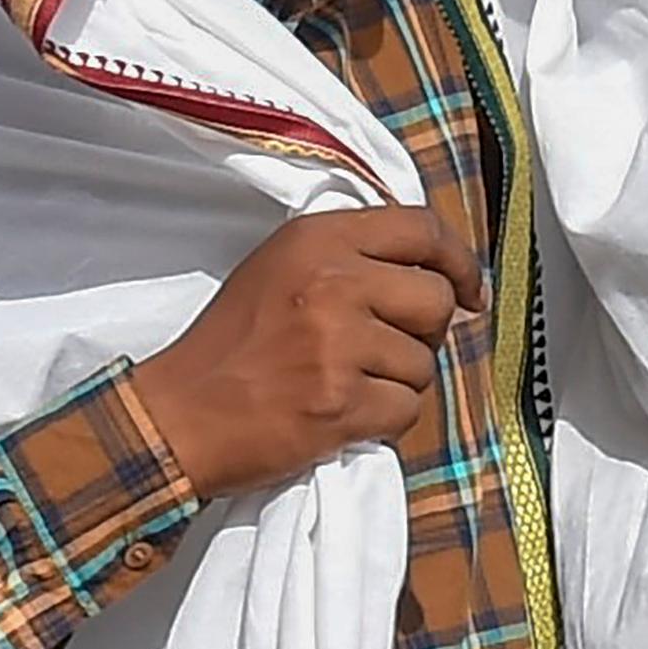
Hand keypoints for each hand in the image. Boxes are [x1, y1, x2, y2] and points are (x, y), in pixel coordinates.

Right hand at [127, 206, 485, 497]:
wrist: (179, 415)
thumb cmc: (229, 346)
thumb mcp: (279, 270)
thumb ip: (351, 260)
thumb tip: (445, 284)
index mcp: (315, 239)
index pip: (421, 228)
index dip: (458, 261)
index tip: (469, 290)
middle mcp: (331, 281)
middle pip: (435, 299)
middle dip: (422, 332)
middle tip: (379, 351)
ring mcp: (338, 343)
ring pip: (424, 363)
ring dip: (396, 382)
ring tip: (344, 385)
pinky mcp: (343, 402)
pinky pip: (407, 410)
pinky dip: (383, 420)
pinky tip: (342, 416)